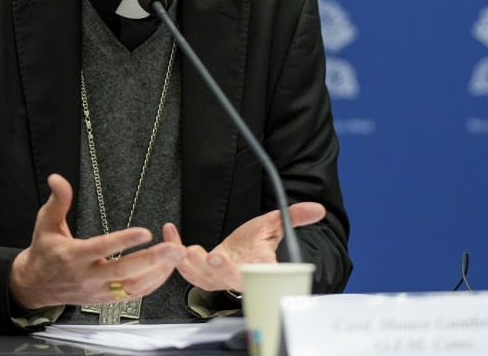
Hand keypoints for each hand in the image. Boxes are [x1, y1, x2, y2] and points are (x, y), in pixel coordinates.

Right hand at [8, 174, 185, 309]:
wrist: (36, 285)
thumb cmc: (45, 251)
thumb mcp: (46, 222)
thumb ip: (58, 200)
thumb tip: (57, 178)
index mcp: (73, 256)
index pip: (102, 248)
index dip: (124, 241)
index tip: (146, 232)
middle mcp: (87, 276)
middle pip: (124, 271)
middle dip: (153, 259)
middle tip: (175, 247)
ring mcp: (98, 290)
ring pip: (133, 286)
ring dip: (158, 272)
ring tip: (176, 255)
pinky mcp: (105, 299)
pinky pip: (133, 295)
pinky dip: (152, 284)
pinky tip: (165, 269)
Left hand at [162, 202, 325, 292]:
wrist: (240, 253)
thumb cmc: (257, 243)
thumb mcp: (274, 226)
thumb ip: (294, 217)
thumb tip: (318, 208)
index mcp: (259, 267)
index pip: (263, 273)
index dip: (260, 271)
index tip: (257, 264)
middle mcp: (237, 275)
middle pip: (229, 280)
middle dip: (220, 271)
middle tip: (213, 259)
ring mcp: (216, 276)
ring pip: (201, 278)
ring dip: (190, 264)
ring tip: (183, 247)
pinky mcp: (198, 271)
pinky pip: (183, 266)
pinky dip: (175, 247)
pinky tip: (170, 231)